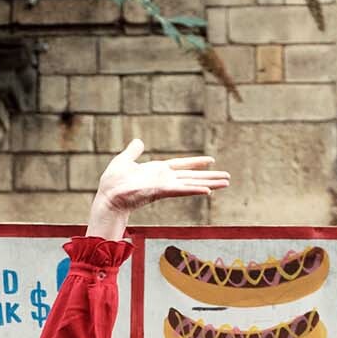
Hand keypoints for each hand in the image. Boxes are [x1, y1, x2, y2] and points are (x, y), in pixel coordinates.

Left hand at [86, 140, 228, 239]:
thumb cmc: (113, 182)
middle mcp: (164, 179)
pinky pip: (181, 190)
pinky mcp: (160, 191)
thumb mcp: (124, 160)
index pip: (181, 165)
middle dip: (210, 177)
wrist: (108, 196)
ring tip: (226, 183)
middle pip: (192, 177)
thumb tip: (138, 141)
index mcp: (158, 171)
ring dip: (209, 184)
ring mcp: (164, 186)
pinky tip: (207, 191)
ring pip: (191, 184)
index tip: (211, 160)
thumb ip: (133, 151)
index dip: (196, 163)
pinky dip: (193, 190)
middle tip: (228, 179)